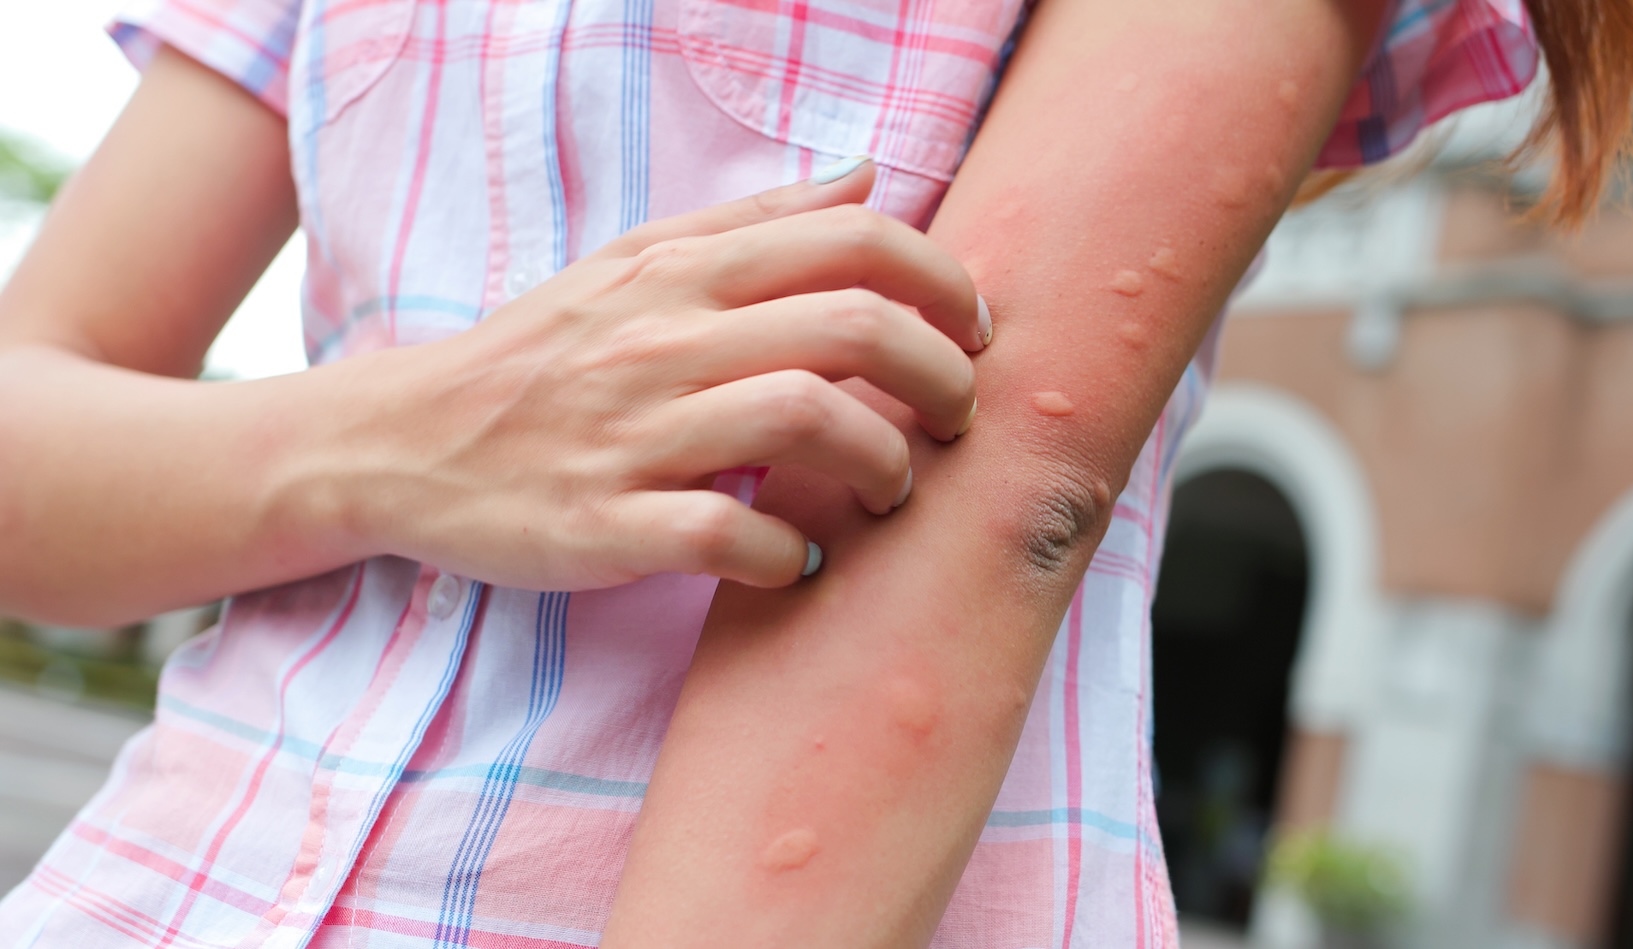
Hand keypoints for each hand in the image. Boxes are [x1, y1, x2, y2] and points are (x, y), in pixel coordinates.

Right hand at [310, 159, 984, 589]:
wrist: (404, 443)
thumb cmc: (542, 353)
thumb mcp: (636, 262)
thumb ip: (757, 221)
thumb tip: (869, 177)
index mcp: (683, 275)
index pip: (853, 244)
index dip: (943, 282)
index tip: (972, 330)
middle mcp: (665, 343)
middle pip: (852, 331)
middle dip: (939, 377)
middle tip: (955, 417)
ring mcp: (634, 436)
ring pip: (804, 423)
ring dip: (880, 464)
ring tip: (890, 488)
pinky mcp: (605, 527)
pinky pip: (726, 538)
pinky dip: (788, 556)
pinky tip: (802, 561)